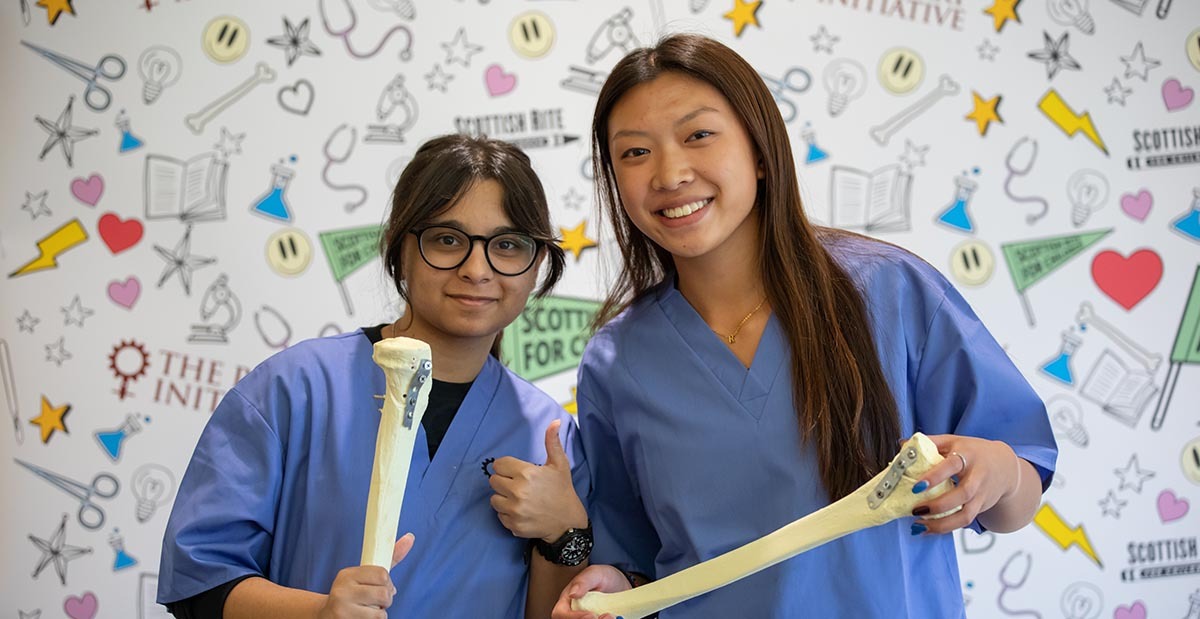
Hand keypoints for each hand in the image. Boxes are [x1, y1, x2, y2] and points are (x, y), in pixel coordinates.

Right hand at [318, 534, 413, 617]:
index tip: (379, 587)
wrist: (326, 616)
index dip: (387, 583)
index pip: (382, 574)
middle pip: (384, 593)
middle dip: (385, 600)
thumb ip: (389, 558)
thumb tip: (410, 537)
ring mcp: (342, 609)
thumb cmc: (352, 594)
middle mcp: (342, 590)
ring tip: (366, 611)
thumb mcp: (365, 576)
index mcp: (347, 574)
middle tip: (375, 602)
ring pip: (381, 613)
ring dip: (379, 614)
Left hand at [489, 420, 586, 541]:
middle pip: (493, 481)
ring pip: (494, 499)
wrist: (568, 522)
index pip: (498, 465)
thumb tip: (554, 422)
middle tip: (519, 486)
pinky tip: (521, 511)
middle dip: (504, 482)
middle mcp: (518, 491)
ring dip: (503, 498)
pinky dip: (507, 513)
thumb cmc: (562, 490)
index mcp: (526, 473)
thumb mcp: (559, 464)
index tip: (515, 472)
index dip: (506, 467)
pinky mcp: (513, 525)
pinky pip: (499, 515)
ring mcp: (515, 510)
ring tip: (519, 499)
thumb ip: (552, 442)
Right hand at [552, 564, 630, 618]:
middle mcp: (574, 613)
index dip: (573, 617)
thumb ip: (584, 581)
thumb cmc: (603, 577)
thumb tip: (572, 593)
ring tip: (612, 616)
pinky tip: (615, 617)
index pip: (560, 613)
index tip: (591, 615)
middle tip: (607, 616)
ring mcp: (585, 618)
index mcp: (567, 601)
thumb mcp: (595, 573)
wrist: (619, 584)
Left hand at [910, 435, 1020, 534]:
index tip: (917, 487)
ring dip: (942, 523)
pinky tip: (929, 529)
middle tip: (916, 510)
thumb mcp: (953, 441)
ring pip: (966, 514)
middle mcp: (977, 476)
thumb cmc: (973, 452)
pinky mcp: (981, 507)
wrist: (1005, 466)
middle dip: (939, 505)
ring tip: (919, 525)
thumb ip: (929, 443)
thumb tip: (902, 445)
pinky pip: (965, 521)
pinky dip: (946, 527)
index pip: (952, 465)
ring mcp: (981, 494)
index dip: (935, 476)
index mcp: (968, 455)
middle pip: (963, 494)